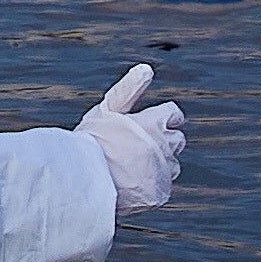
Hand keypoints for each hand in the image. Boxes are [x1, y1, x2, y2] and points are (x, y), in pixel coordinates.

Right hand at [77, 60, 187, 214]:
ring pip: (172, 165)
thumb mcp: (107, 108)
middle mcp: (165, 145)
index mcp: (155, 121)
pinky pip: (163, 186)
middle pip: (177, 140)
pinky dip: (152, 185)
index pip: (174, 114)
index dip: (161, 118)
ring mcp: (164, 170)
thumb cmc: (91, 141)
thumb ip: (130, 88)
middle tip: (138, 147)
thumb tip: (147, 68)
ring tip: (133, 167)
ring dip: (159, 164)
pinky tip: (133, 183)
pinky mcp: (160, 193)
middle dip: (163, 141)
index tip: (149, 124)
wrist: (83, 179)